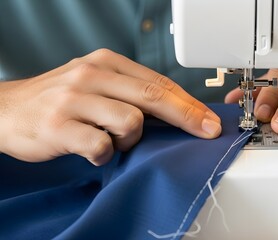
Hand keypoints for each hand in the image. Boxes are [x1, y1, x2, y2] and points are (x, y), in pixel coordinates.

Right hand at [0, 49, 221, 164]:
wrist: (8, 109)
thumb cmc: (60, 99)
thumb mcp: (97, 83)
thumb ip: (131, 92)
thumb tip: (176, 111)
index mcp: (106, 62)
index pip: (159, 82)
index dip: (189, 103)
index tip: (209, 120)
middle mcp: (92, 75)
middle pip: (153, 97)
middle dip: (186, 117)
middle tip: (206, 131)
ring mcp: (74, 100)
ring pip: (130, 121)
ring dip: (131, 139)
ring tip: (114, 140)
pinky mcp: (58, 126)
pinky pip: (101, 145)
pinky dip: (105, 153)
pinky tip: (94, 151)